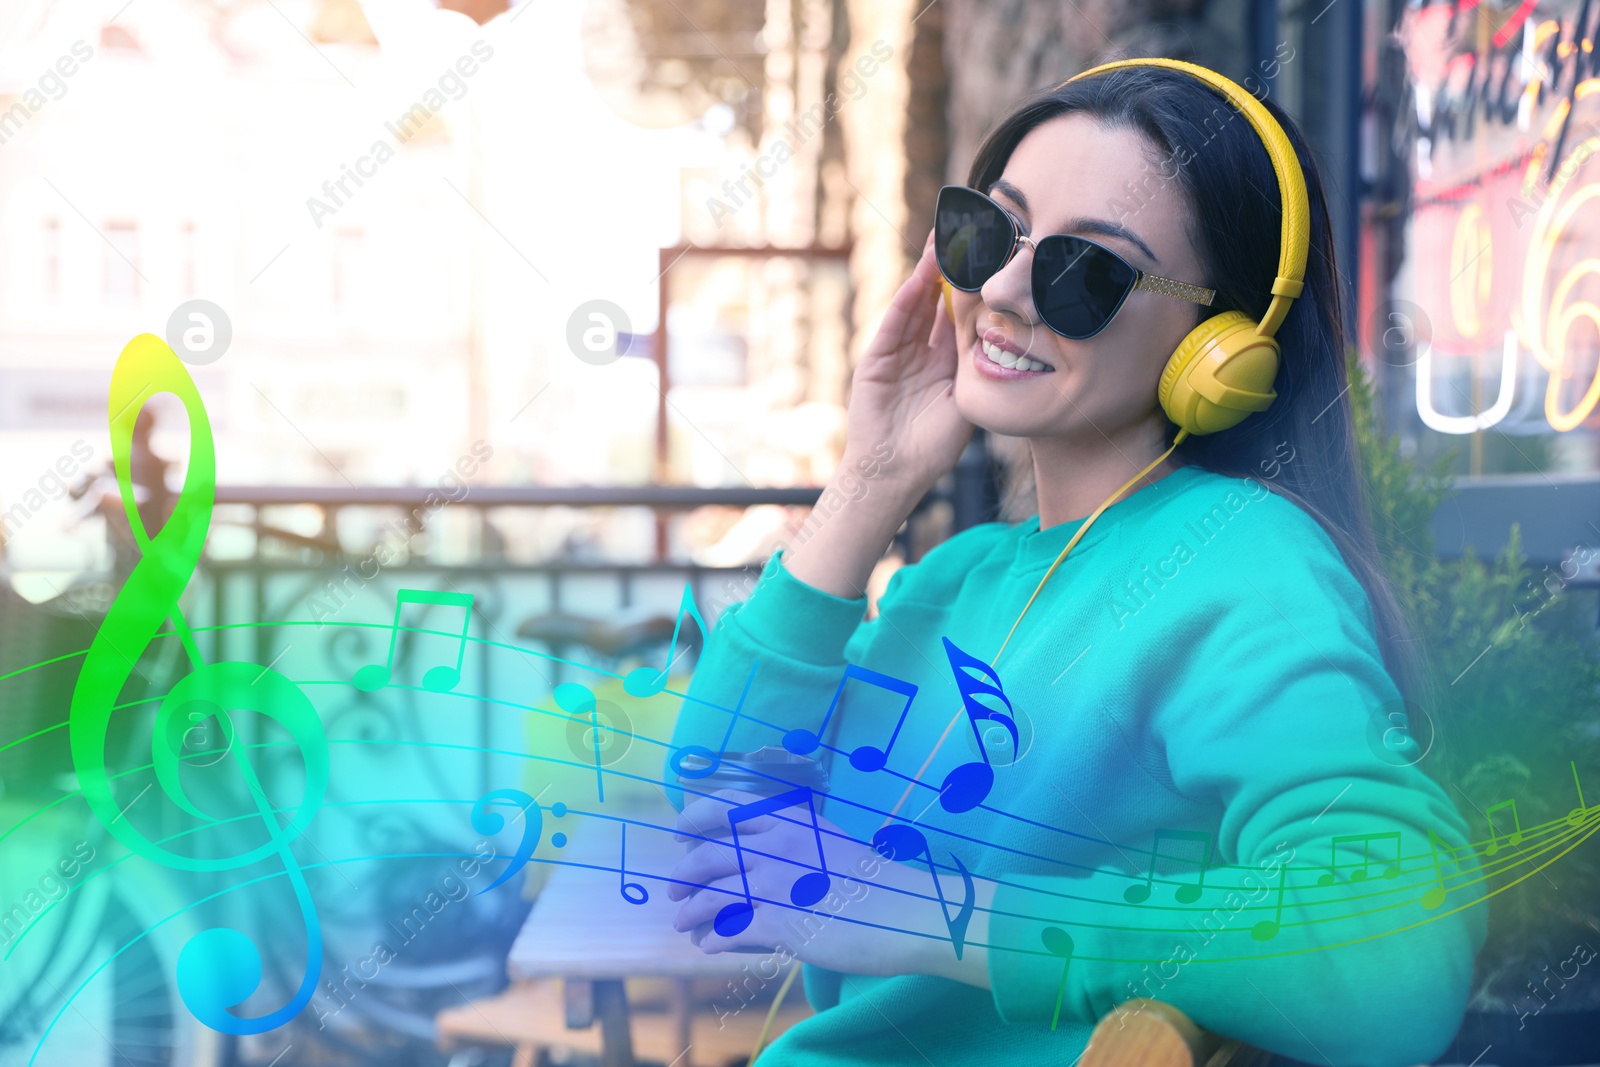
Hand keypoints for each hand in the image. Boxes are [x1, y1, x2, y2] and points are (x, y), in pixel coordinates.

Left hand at [667, 789, 959, 977]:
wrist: (905, 912)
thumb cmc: (875, 880)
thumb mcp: (830, 842)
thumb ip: (794, 842)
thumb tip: (760, 855)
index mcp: (791, 820)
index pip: (727, 805)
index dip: (695, 817)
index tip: (679, 831)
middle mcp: (775, 846)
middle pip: (708, 855)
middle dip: (683, 874)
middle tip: (674, 889)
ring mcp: (774, 884)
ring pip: (710, 895)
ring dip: (689, 912)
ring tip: (683, 924)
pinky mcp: (778, 924)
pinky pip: (728, 931)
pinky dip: (712, 939)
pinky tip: (709, 946)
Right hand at [844, 232, 973, 498]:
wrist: (895, 473)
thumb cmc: (934, 447)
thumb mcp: (968, 402)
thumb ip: (981, 371)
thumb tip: (1014, 343)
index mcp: (946, 360)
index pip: (961, 313)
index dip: (974, 286)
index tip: (990, 258)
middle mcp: (922, 350)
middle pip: (937, 300)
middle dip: (950, 269)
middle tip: (966, 233)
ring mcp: (897, 352)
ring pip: (915, 303)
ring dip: (927, 273)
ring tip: (942, 241)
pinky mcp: (877, 358)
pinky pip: (895, 323)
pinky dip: (907, 300)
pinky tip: (920, 278)